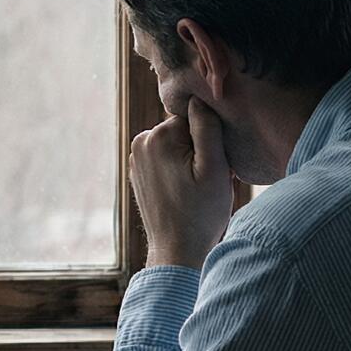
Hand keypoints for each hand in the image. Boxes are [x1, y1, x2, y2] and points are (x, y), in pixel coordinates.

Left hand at [130, 97, 233, 269]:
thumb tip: (199, 99)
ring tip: (197, 189)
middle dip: (200, 150)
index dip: (211, 141)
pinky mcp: (139, 173)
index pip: (196, 119)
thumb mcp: (215, 168)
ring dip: (191, 161)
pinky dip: (179, 170)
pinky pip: (167, 159)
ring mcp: (136, 158)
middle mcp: (140, 142)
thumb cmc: (200, 214)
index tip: (214, 167)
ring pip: (177, 145)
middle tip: (208, 181)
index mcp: (157, 137)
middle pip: (184, 131)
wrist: (177, 251)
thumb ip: (207, 128)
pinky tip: (185, 193)